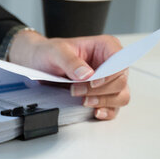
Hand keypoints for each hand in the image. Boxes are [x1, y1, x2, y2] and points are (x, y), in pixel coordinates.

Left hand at [8, 31, 129, 119]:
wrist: (39, 63)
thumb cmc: (49, 52)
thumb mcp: (56, 52)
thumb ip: (71, 62)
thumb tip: (86, 74)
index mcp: (106, 47)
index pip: (120, 61)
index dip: (110, 74)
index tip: (93, 82)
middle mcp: (111, 64)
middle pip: (120, 81)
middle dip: (99, 90)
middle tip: (76, 90)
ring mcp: (109, 81)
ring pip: (120, 96)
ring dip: (103, 101)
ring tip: (83, 101)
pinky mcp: (103, 95)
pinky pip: (114, 107)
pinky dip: (106, 111)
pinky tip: (94, 112)